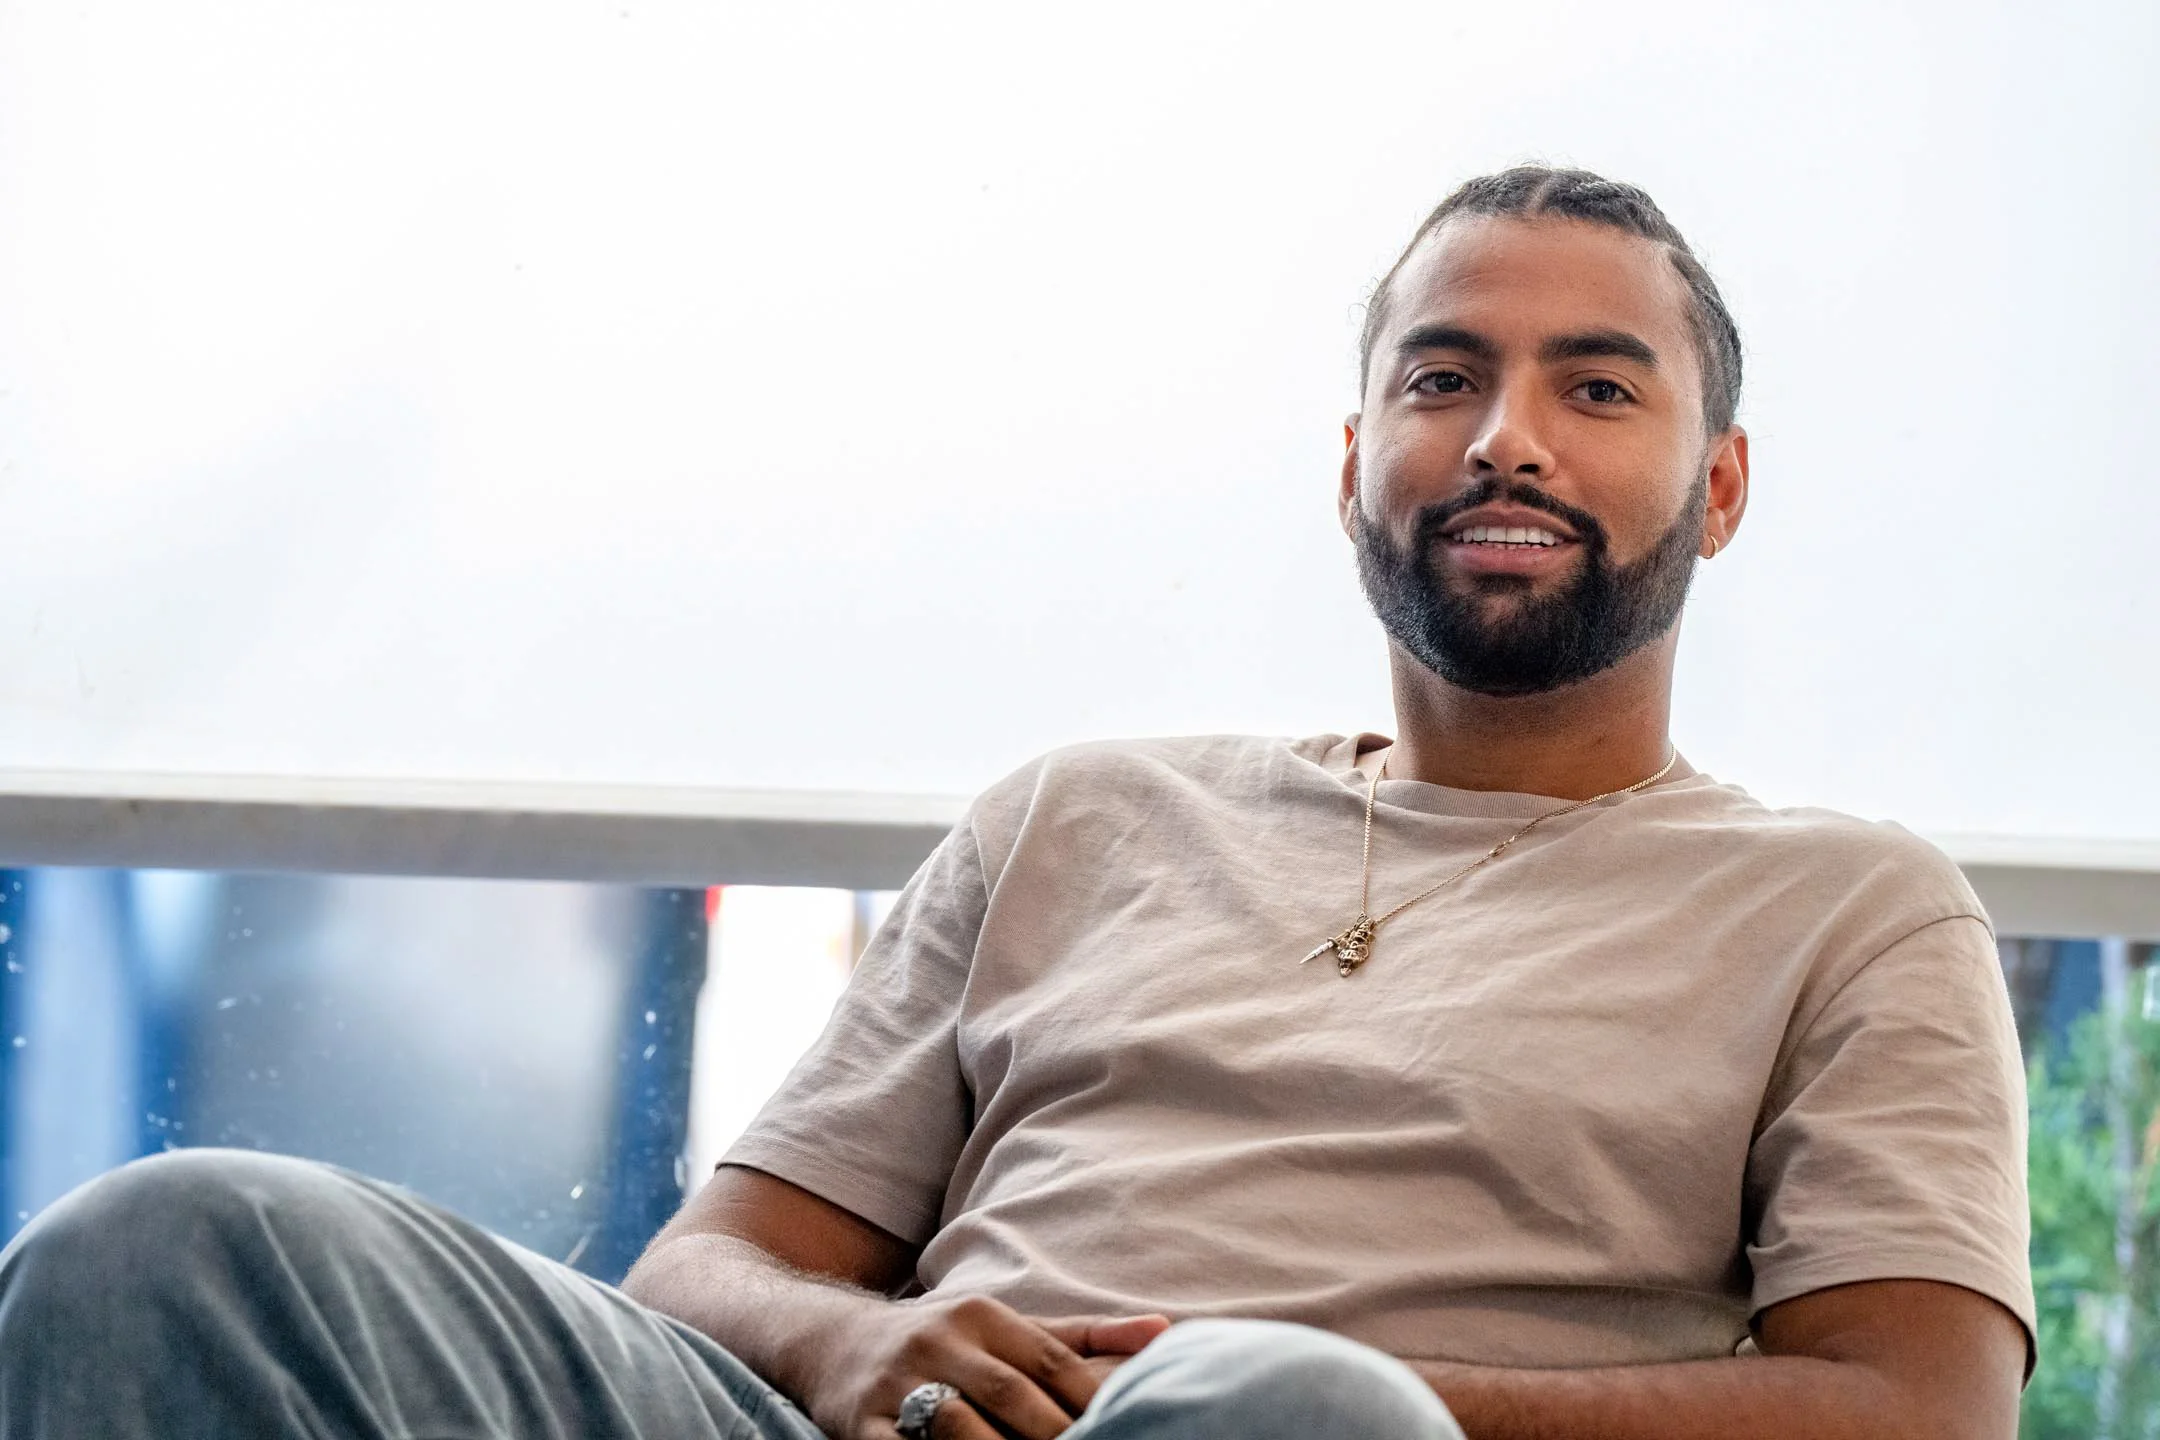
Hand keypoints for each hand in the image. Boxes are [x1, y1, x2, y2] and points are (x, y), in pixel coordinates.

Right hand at [804, 1294, 1167, 1439]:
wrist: (831, 1339)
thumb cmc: (941, 1339)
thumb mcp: (1004, 1327)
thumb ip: (1083, 1336)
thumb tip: (1165, 1331)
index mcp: (985, 1316)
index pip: (1052, 1361)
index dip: (1090, 1399)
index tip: (1128, 1426)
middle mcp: (942, 1340)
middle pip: (1013, 1395)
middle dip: (1055, 1435)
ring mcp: (898, 1382)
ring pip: (958, 1425)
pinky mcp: (861, 1423)